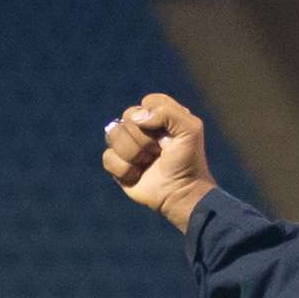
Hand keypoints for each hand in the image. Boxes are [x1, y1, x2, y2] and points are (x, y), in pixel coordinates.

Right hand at [102, 93, 217, 232]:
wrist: (181, 194)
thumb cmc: (188, 162)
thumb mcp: (191, 130)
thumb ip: (168, 112)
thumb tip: (136, 118)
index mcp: (160, 116)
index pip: (147, 103)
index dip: (155, 118)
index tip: (169, 136)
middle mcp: (142, 128)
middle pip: (127, 117)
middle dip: (144, 139)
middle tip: (158, 152)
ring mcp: (128, 146)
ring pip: (113, 135)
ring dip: (133, 154)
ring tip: (147, 163)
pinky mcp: (118, 165)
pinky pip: (108, 157)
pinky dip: (124, 169)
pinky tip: (137, 175)